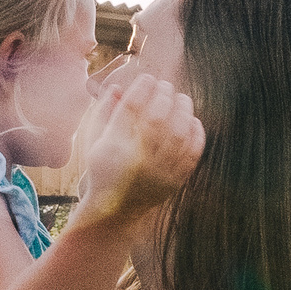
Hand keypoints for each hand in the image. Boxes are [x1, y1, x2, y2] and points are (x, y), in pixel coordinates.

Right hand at [70, 67, 203, 227]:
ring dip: (184, 110)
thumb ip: (103, 112)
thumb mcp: (94, 142)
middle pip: (156, 118)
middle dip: (164, 95)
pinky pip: (192, 154)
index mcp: (113, 147)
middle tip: (166, 85)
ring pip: (178, 134)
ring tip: (182, 98)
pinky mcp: (174, 182)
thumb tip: (118, 87)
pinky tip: (192, 120)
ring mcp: (158, 172)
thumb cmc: (103, 169)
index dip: (142, 88)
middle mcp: (137, 159)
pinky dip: (196, 134)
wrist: (115, 211)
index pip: (130, 108)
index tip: (147, 78)